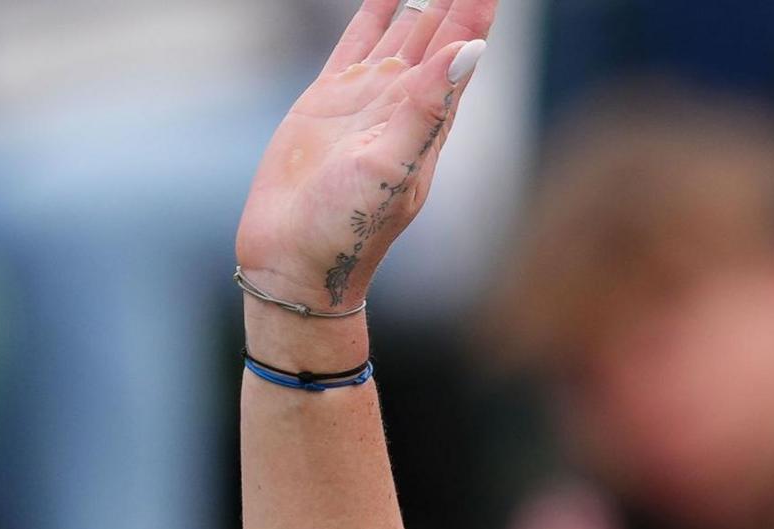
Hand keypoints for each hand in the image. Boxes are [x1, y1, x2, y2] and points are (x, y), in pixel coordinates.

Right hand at [234, 0, 494, 312]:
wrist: (296, 258)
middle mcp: (406, 101)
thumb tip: (470, 51)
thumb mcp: (392, 166)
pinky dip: (374, 11)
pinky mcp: (330, 98)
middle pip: (441, 29)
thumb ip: (427, 109)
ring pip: (405, 28)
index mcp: (430, 116)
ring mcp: (370, 96)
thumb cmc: (348, 227)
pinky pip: (359, 40)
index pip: (464, 45)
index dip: (478, 7)